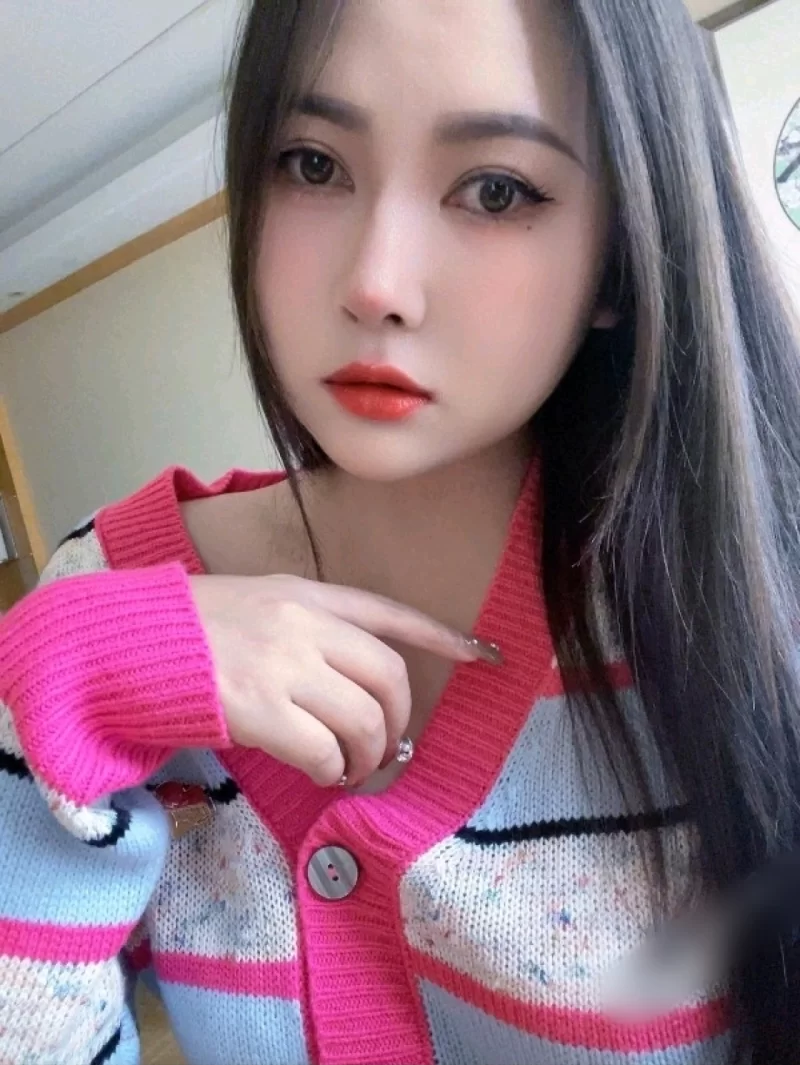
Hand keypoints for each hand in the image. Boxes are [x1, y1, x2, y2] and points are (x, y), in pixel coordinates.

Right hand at [189, 574, 501, 786]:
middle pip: (388, 676)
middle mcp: (303, 624)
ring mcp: (283, 665)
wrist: (126, 641)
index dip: (442, 637)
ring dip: (368, 754)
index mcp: (305, 594)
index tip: (483, 656)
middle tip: (388, 746)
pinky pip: (323, 750)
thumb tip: (348, 686)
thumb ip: (305, 630)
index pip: (390, 613)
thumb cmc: (187, 627)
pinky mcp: (259, 709)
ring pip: (362, 719)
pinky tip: (321, 772)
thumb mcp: (254, 602)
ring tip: (353, 768)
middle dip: (399, 720)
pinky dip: (332, 770)